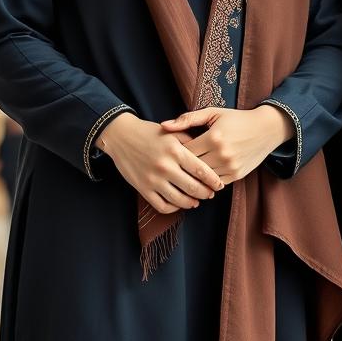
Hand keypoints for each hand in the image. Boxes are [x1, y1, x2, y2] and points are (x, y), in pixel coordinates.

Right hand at [97, 112, 223, 214]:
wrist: (122, 136)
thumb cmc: (150, 133)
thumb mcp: (172, 132)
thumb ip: (190, 142)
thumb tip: (207, 153)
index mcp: (175, 150)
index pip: (201, 170)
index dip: (213, 180)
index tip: (219, 184)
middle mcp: (165, 166)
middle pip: (193, 187)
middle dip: (205, 193)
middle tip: (211, 194)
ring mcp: (153, 179)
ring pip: (179, 200)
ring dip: (191, 203)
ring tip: (197, 201)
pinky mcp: (143, 189)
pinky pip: (162, 206)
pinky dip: (173, 208)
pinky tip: (179, 204)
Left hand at [161, 106, 292, 184]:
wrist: (266, 129)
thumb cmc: (237, 119)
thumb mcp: (213, 113)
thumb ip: (187, 119)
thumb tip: (164, 126)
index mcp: (214, 137)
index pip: (185, 152)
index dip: (176, 152)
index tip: (171, 150)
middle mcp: (222, 154)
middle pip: (192, 167)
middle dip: (182, 166)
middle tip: (174, 164)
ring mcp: (230, 167)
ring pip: (203, 178)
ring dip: (194, 176)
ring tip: (186, 171)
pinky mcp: (237, 175)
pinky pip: (215, 184)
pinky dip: (207, 181)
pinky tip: (202, 175)